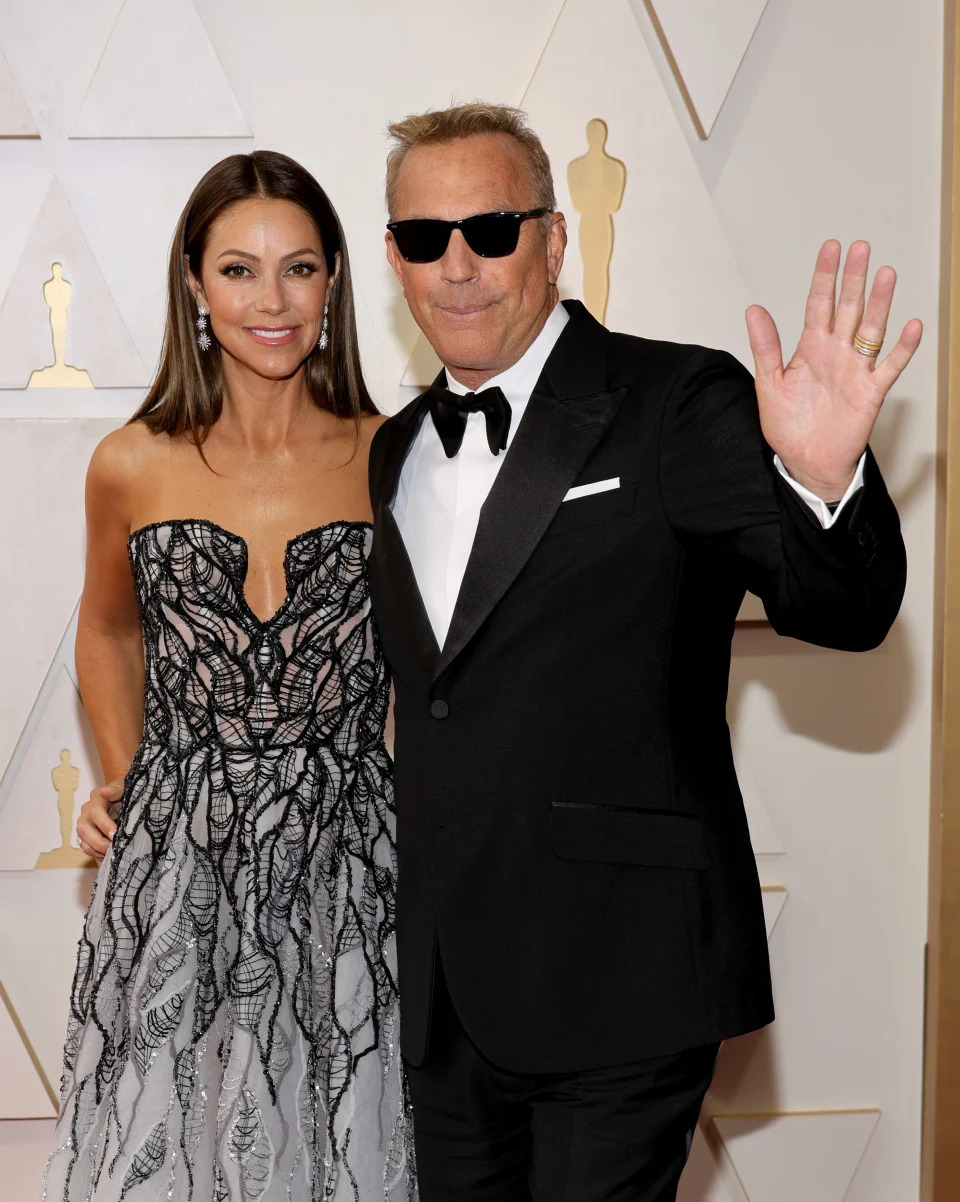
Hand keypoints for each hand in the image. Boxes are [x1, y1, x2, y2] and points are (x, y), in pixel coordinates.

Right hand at [77, 778, 121, 862]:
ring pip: (84, 842)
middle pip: (84, 830)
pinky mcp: (87, 836)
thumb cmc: (128, 790)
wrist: (126, 796)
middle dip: (100, 842)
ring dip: (99, 851)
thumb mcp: (126, 786)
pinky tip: (112, 854)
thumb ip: (117, 788)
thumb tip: (105, 792)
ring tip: (116, 853)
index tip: (116, 834)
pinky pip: (88, 849)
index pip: (95, 813)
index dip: (105, 825)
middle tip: (116, 848)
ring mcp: (85, 825)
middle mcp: (87, 812)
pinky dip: (98, 854)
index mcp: (96, 798)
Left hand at [746, 240, 922, 500]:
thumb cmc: (788, 425)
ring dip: (879, 303)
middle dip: (853, 278)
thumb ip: (765, 347)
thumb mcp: (769, 384)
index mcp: (810, 348)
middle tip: (860, 248)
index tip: (831, 248)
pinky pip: (890, 366)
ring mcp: (855, 370)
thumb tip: (753, 309)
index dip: (824, 276)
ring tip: (886, 274)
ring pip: (871, 329)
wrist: (806, 462)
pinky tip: (912, 326)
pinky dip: (902, 348)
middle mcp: (836, 353)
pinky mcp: (870, 392)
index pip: (818, 304)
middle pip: (847, 308)